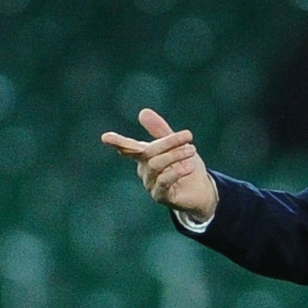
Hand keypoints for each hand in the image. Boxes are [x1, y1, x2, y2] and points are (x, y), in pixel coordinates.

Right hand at [101, 109, 218, 223]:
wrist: (201, 191)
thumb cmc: (187, 166)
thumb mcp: (177, 146)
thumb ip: (161, 131)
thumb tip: (143, 112)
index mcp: (144, 156)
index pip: (128, 147)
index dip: (117, 142)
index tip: (105, 137)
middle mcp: (143, 170)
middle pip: (148, 152)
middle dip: (168, 142)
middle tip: (188, 136)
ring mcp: (150, 184)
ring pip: (156, 165)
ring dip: (175, 155)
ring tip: (191, 149)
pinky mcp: (160, 196)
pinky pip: (163, 182)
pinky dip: (177, 172)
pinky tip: (189, 167)